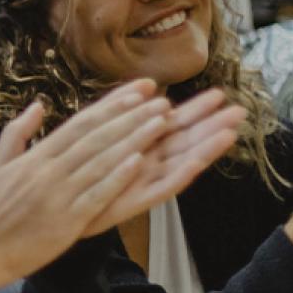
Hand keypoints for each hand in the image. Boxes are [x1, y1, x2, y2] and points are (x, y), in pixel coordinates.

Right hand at [0, 80, 243, 292]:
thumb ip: (19, 133)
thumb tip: (38, 105)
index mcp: (35, 158)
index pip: (79, 123)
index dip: (111, 105)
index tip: (137, 90)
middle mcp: (48, 172)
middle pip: (96, 137)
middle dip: (131, 116)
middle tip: (161, 99)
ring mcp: (58, 196)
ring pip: (102, 161)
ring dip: (134, 140)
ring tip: (160, 123)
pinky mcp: (66, 222)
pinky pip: (96, 195)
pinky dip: (118, 177)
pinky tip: (139, 162)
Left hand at [77, 86, 246, 238]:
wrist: (53, 208)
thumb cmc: (74, 171)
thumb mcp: (95, 129)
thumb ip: (119, 106)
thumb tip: (149, 83)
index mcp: (139, 145)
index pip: (173, 123)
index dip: (196, 109)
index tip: (220, 94)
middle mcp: (146, 163)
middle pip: (185, 141)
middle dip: (212, 126)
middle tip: (240, 110)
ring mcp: (142, 183)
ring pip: (180, 162)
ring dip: (205, 149)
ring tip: (230, 133)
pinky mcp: (133, 202)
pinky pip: (160, 189)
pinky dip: (177, 176)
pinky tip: (195, 163)